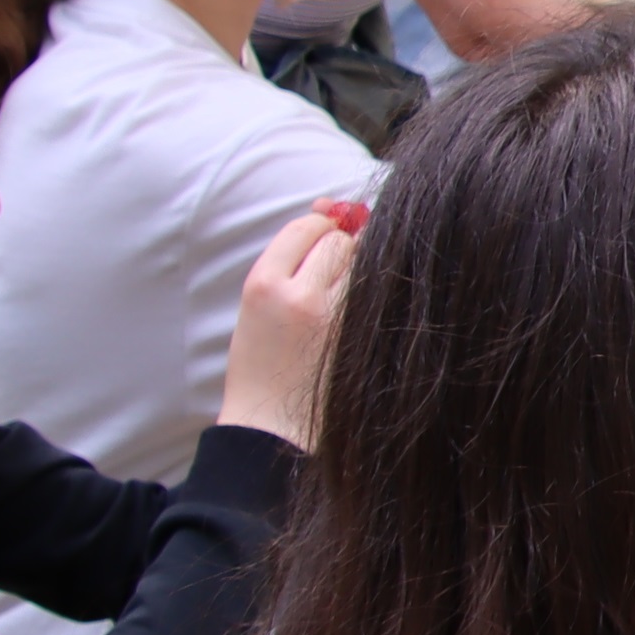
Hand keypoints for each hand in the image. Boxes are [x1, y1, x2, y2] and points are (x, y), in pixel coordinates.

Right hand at [218, 207, 359, 446]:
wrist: (269, 426)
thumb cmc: (262, 363)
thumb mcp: (259, 304)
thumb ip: (290, 258)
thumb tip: (331, 208)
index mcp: (263, 284)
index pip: (305, 228)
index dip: (318, 229)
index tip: (320, 243)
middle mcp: (299, 295)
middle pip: (339, 242)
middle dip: (340, 249)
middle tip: (330, 276)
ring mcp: (332, 318)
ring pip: (363, 265)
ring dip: (359, 270)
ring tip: (340, 299)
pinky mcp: (357, 338)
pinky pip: (376, 295)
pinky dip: (374, 294)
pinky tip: (365, 309)